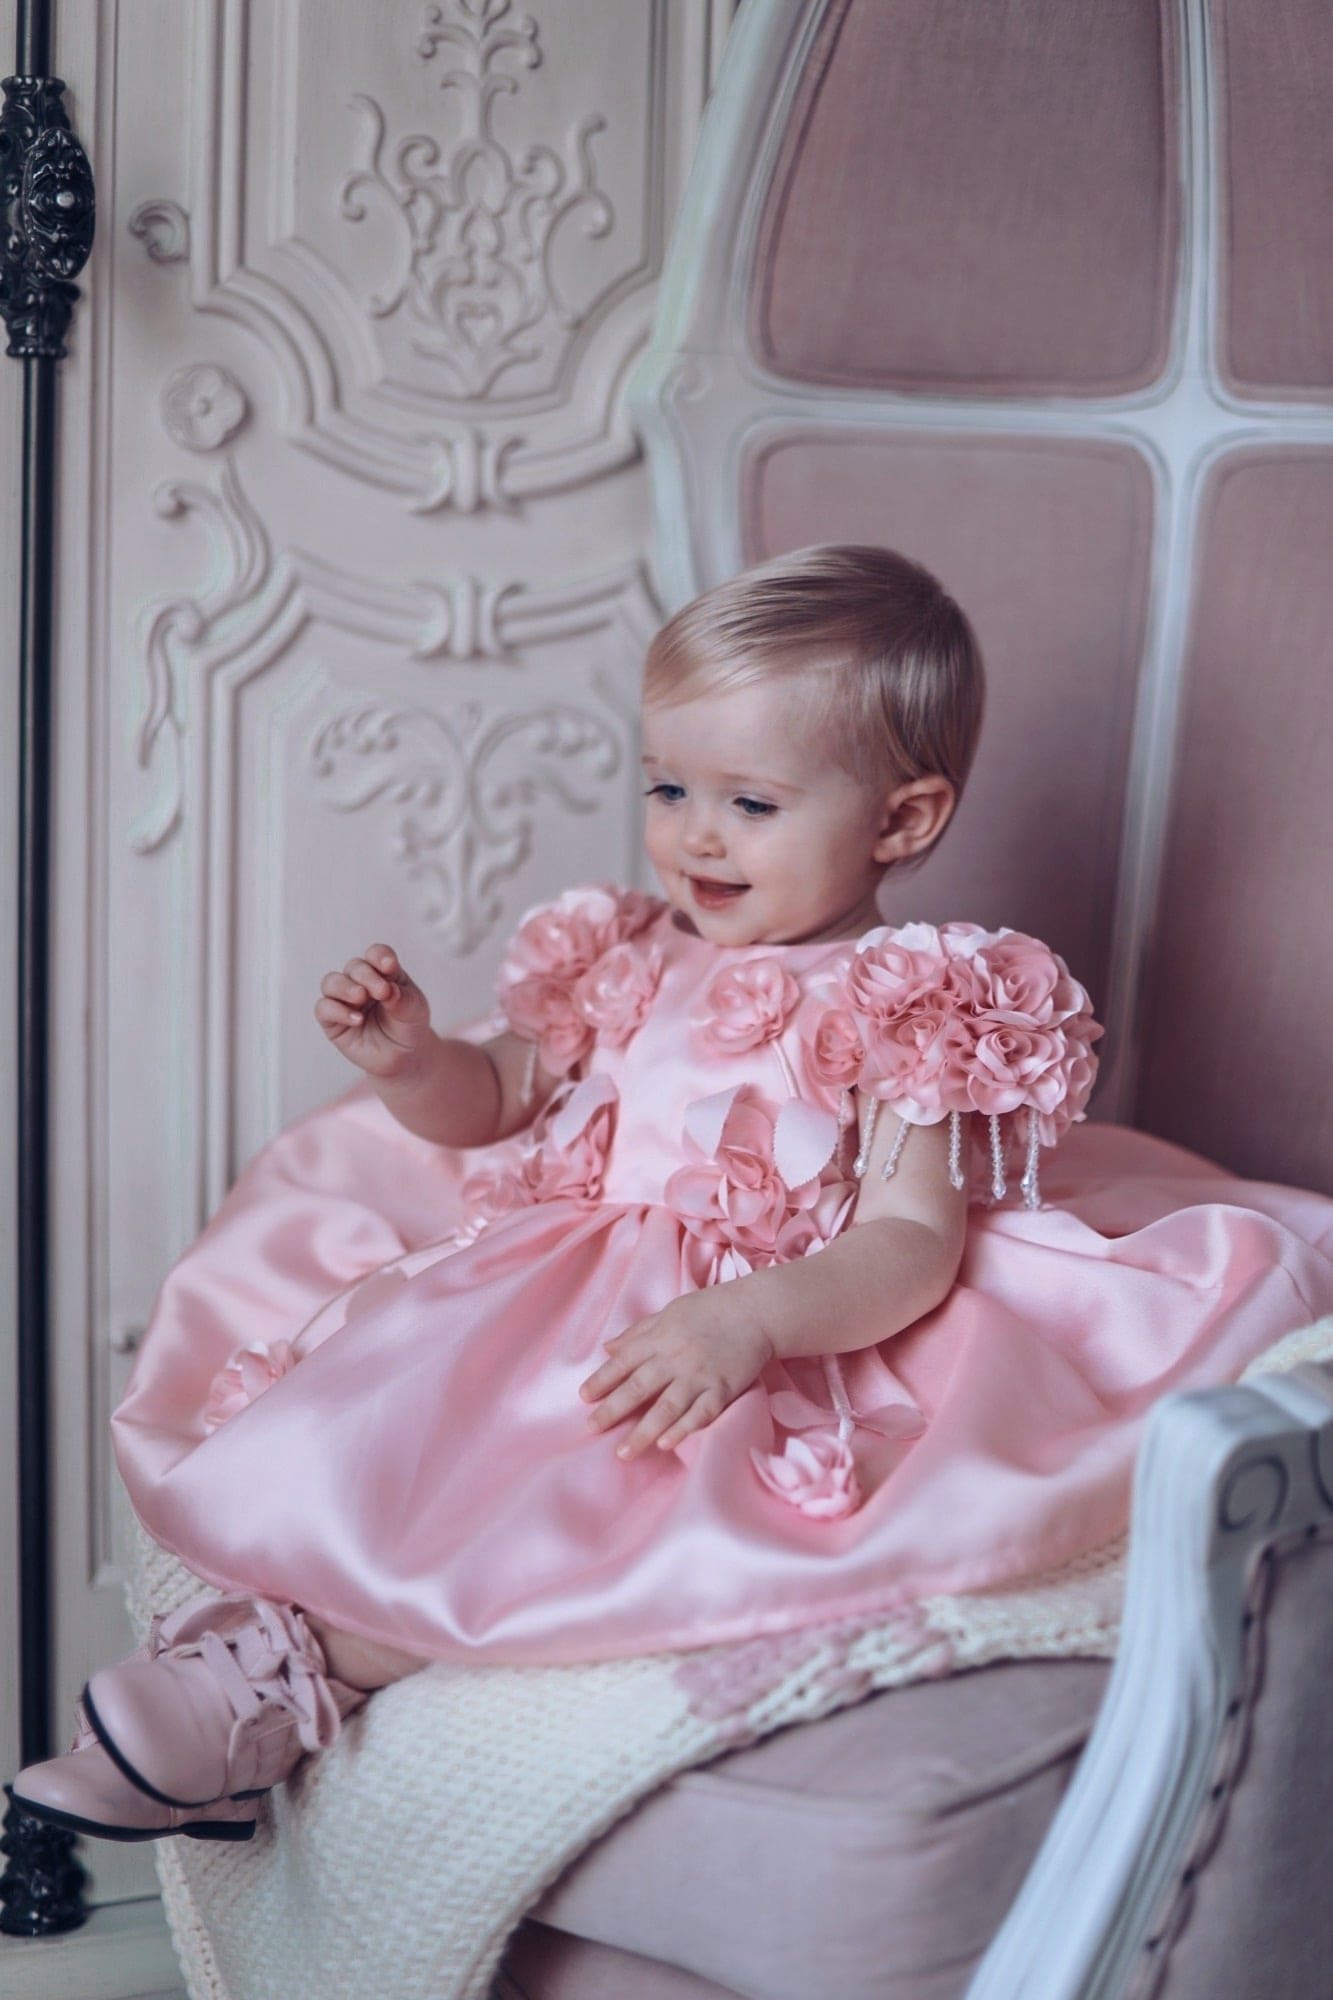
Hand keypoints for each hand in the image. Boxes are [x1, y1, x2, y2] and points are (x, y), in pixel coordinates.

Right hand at [315, 943, 432, 1078]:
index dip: (380, 956)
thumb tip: (386, 990)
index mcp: (383, 972)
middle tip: (382, 991)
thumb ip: (401, 998)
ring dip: (344, 987)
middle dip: (366, 976)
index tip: (390, 966)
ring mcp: (344, 1000)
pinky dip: (338, 1011)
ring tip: (360, 997)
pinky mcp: (332, 1021)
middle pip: (354, 967)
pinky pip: (324, 1008)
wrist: (404, 1057)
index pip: (376, 955)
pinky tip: (358, 1020)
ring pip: (331, 982)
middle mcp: (360, 982)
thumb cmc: (409, 1026)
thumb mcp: (414, 1010)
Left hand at [579, 1292, 774, 1460]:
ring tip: (624, 1453)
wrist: (756, 1311)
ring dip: (643, 1431)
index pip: (624, 1361)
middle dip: (613, 1410)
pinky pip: (701, 1413)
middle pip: (639, 1388)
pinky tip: (665, 1444)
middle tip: (591, 1429)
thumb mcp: (669, 1313)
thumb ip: (638, 1333)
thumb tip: (608, 1349)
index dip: (602, 1380)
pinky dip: (683, 1429)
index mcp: (660, 1337)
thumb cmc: (710, 1309)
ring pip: (666, 1407)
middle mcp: (676, 1358)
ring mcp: (700, 1375)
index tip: (584, 1398)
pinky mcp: (723, 1388)